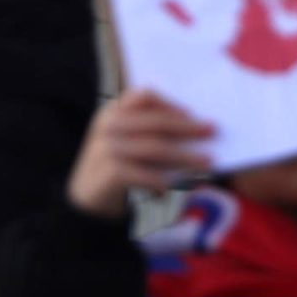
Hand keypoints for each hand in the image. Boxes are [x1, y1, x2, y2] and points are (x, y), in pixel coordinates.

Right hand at [67, 88, 215, 218]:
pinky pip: (147, 174)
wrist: (84, 200)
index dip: (171, 103)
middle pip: (157, 122)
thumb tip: (196, 126)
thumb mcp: (126, 140)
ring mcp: (107, 148)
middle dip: (188, 127)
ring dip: (185, 156)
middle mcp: (108, 125)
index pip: (145, 96)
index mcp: (113, 111)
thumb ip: (150, 130)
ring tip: (206, 162)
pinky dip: (164, 180)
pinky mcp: (110, 173)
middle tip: (212, 131)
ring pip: (157, 148)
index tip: (192, 113)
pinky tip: (175, 187)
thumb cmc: (116, 166)